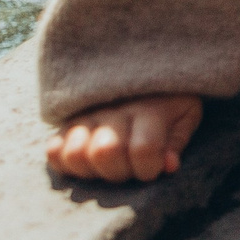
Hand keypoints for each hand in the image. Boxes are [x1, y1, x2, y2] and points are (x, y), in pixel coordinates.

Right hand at [45, 94, 203, 182]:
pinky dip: (65, 164)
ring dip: (91, 170)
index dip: (148, 169)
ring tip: (108, 165)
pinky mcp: (66, 121)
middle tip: (129, 168)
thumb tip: (168, 166)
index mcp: (150, 108)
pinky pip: (52, 151)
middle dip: (119, 173)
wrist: (144, 66)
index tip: (153, 168)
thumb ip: (178, 141)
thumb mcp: (186, 114)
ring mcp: (86, 115)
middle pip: (105, 153)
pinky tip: (86, 161)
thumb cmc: (170, 99)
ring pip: (75, 154)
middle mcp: (114, 110)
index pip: (143, 149)